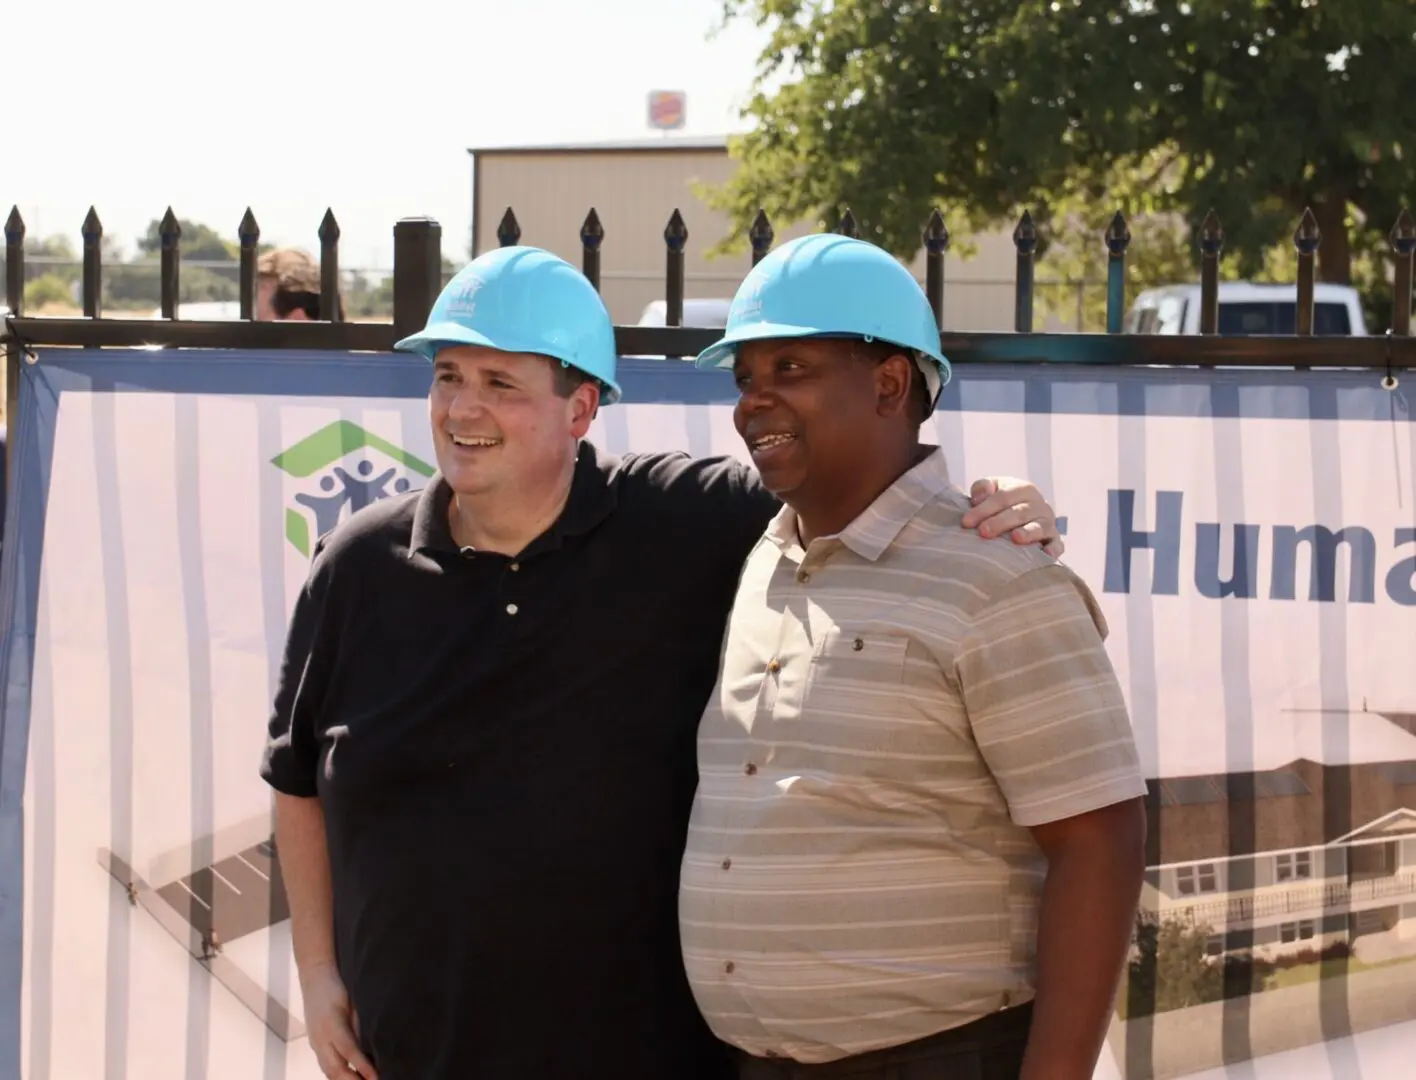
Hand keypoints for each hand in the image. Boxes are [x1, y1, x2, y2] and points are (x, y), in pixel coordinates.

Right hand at [300, 961, 377, 1078]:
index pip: (349, 1051)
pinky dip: (337, 1076)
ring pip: (328, 1071)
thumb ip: (360, 1023)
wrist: (315, 974)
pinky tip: (350, 1078)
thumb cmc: (339, 984)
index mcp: (332, 1023)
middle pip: (335, 1068)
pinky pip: (325, 1065)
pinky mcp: (314, 1043)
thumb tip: (373, 1044)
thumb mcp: (353, 1001)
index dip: (363, 1066)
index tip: (376, 1077)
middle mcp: (320, 1036)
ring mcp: (315, 1041)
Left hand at [963, 477, 1064, 557]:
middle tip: (983, 532)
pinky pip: (1056, 544)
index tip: (966, 522)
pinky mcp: (1054, 540)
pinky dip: (1053, 548)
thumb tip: (979, 497)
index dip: (984, 509)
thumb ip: (983, 487)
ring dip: (1028, 532)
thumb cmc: (1000, 503)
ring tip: (1015, 538)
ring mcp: (1048, 523)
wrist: (1020, 515)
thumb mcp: (991, 489)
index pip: (1003, 498)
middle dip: (1001, 522)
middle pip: (1019, 512)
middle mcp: (1038, 505)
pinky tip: (1046, 553)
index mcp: (1023, 489)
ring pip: (1039, 527)